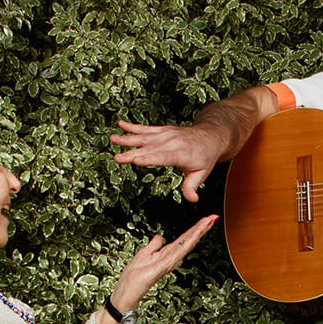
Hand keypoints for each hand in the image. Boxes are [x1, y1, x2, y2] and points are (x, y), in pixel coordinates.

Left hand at [109, 215, 217, 311]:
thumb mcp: (142, 255)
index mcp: (165, 255)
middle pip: (188, 240)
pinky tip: (195, 235)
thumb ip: (152, 246)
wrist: (125, 293)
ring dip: (198, 233)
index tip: (205, 219)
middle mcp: (169, 258)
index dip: (194, 229)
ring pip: (186, 244)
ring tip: (208, 222)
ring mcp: (168, 262)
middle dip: (201, 228)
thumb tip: (160, 237)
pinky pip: (178, 252)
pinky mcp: (163, 266)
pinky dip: (188, 243)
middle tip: (213, 217)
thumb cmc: (132, 278)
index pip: (183, 239)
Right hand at [110, 120, 229, 203]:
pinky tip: (120, 124)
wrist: (210, 136)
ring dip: (127, 138)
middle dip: (132, 153)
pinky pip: (146, 128)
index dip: (150, 159)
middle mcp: (172, 142)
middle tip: (117, 158)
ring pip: (144, 137)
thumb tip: (192, 199)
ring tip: (113, 139)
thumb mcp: (202, 174)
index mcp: (181, 154)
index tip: (136, 161)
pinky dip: (133, 126)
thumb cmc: (205, 157)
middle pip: (149, 149)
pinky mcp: (162, 130)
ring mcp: (166, 134)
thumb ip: (192, 186)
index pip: (163, 157)